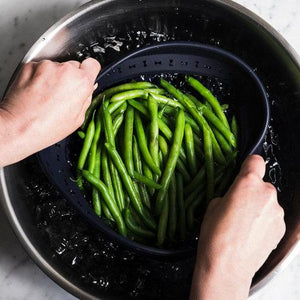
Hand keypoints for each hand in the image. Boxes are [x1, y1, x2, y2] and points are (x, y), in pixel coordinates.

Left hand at [0, 58, 99, 166]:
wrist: (19, 126)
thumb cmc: (47, 127)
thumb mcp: (78, 119)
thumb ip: (86, 99)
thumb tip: (87, 91)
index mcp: (82, 82)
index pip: (93, 64)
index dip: (89, 71)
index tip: (86, 75)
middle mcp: (66, 70)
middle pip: (73, 66)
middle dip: (70, 78)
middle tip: (63, 95)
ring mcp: (47, 66)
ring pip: (56, 67)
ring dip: (54, 77)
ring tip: (47, 96)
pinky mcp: (30, 65)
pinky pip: (40, 68)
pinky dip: (39, 77)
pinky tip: (37, 93)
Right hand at [190, 155, 284, 299]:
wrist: (227, 266)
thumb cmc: (216, 236)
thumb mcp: (213, 205)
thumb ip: (229, 193)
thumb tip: (235, 194)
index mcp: (248, 183)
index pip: (256, 161)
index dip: (249, 164)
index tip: (245, 170)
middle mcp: (267, 194)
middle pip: (261, 184)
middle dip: (251, 191)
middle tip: (237, 206)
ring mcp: (277, 212)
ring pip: (267, 202)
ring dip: (258, 207)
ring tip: (243, 224)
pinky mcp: (281, 228)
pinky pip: (271, 217)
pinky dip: (263, 221)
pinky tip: (250, 233)